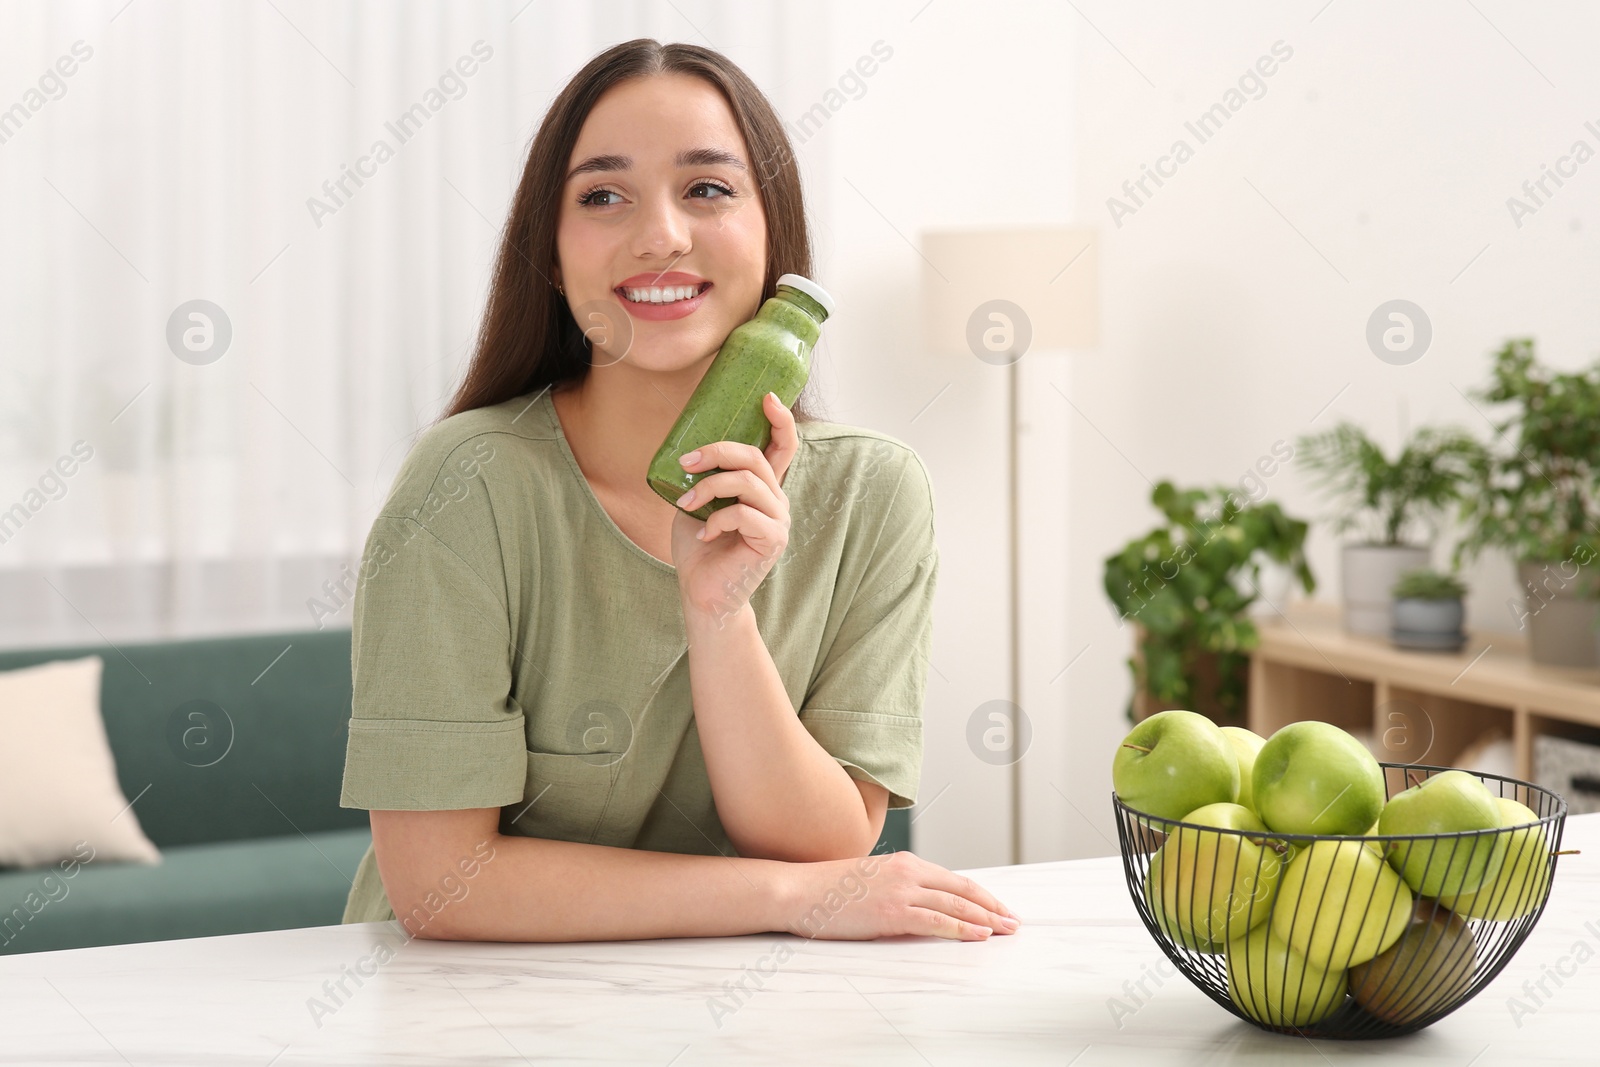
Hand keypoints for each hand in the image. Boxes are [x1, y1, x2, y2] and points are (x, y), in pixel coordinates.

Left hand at [670, 392, 795, 620]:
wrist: (703, 593)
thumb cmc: (700, 548)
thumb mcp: (696, 501)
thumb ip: (703, 477)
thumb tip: (688, 447)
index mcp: (762, 486)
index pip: (783, 445)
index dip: (780, 419)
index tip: (766, 398)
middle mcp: (776, 499)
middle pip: (756, 456)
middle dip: (718, 451)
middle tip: (686, 461)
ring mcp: (778, 519)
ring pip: (748, 482)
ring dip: (709, 487)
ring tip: (686, 504)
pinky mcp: (773, 540)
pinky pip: (743, 514)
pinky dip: (716, 520)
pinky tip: (703, 535)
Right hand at [777, 850, 1020, 941]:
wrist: (799, 891)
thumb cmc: (830, 890)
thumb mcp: (873, 880)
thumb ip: (900, 887)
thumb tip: (922, 905)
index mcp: (907, 862)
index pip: (955, 880)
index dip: (982, 895)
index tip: (1000, 908)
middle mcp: (909, 871)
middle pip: (963, 890)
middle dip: (993, 907)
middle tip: (1014, 922)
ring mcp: (900, 890)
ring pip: (955, 905)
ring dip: (986, 919)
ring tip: (1006, 931)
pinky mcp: (891, 912)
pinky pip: (936, 921)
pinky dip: (962, 928)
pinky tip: (980, 935)